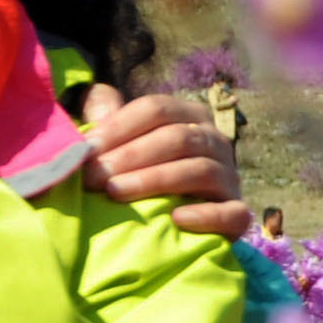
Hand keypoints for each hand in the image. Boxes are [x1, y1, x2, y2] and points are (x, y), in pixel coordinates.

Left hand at [78, 84, 252, 237]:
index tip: (85, 150)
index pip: (156, 109)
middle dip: (130, 156)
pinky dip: (205, 215)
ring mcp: (230, 177)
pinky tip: (175, 219)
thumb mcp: (120, 144)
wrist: (168, 227)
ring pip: (200, 170)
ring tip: (115, 193)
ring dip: (154, 180)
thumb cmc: (137, 174)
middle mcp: (215, 142)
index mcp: (189, 116)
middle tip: (93, 177)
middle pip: (178, 137)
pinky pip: (232, 213)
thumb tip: (95, 96)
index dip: (118, 126)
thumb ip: (106, 119)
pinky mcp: (237, 214)